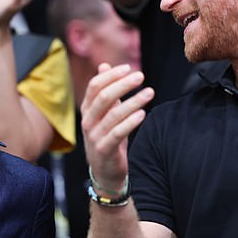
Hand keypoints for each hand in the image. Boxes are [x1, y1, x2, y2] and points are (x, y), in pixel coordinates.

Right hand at [80, 64, 153, 194]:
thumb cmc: (107, 138)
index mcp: (87, 110)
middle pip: (103, 97)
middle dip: (123, 84)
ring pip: (113, 114)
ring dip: (133, 101)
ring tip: (149, 92)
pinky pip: (118, 132)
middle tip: (140, 76)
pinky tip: (143, 113)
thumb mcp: (105, 114)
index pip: (94, 86)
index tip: (128, 67)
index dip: (111, 75)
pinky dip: (131, 121)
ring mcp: (94, 136)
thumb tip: (104, 66)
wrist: (105, 172)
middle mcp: (87, 121)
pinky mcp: (104, 149)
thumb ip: (104, 91)